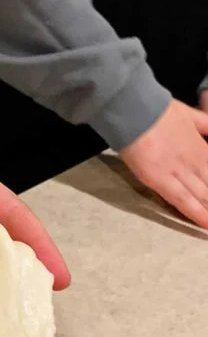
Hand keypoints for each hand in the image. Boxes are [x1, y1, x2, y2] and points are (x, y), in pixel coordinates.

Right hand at [119, 99, 207, 227]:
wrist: (136, 111)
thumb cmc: (160, 110)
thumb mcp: (191, 114)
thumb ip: (206, 125)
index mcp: (203, 147)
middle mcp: (196, 163)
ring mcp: (179, 173)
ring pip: (202, 196)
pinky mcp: (160, 181)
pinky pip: (182, 201)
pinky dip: (196, 214)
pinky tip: (205, 225)